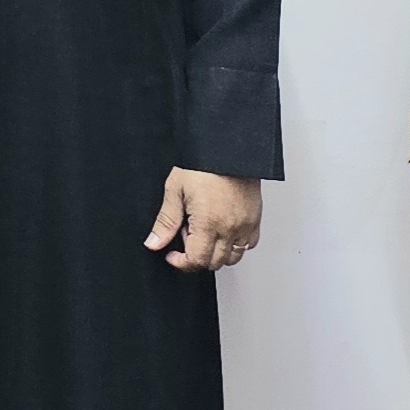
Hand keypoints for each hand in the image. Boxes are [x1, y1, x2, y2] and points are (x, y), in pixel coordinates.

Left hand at [143, 169, 261, 272]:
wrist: (228, 147)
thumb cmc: (203, 163)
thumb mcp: (176, 189)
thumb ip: (166, 221)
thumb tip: (154, 243)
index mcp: (209, 223)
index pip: (196, 260)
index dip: (181, 263)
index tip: (173, 254)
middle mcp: (230, 228)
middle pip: (214, 263)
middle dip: (197, 256)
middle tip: (187, 234)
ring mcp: (245, 225)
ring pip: (232, 257)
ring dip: (216, 252)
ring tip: (205, 231)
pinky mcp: (255, 218)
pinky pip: (249, 244)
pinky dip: (235, 244)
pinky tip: (223, 229)